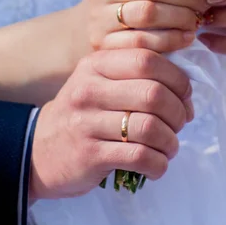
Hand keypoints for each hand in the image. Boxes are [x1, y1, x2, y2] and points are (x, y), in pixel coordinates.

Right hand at [30, 48, 192, 199]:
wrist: (39, 148)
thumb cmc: (84, 111)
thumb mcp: (101, 81)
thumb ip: (139, 77)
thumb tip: (186, 94)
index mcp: (97, 64)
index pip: (147, 60)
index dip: (176, 78)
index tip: (185, 95)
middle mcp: (90, 89)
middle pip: (153, 93)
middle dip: (178, 111)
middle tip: (180, 123)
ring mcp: (87, 123)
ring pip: (149, 127)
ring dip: (170, 141)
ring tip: (170, 146)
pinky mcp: (89, 155)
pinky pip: (139, 157)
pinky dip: (158, 163)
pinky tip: (157, 164)